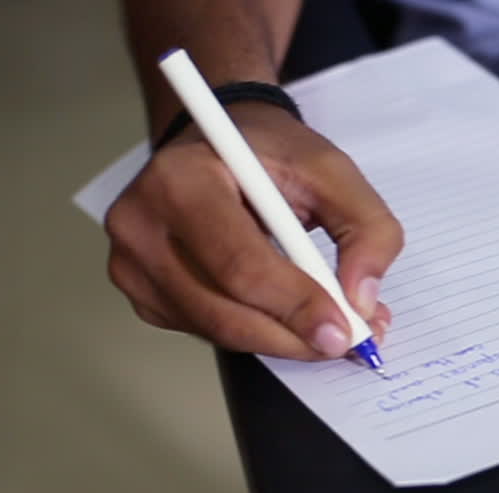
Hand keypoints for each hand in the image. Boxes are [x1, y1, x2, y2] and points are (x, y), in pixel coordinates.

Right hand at [105, 103, 400, 359]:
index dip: (296, 305)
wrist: (219, 145)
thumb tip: (361, 301)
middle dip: (295, 336)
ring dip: (283, 340)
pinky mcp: (144, 295)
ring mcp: (133, 266)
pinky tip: (286, 316)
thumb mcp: (331, 170)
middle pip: (225, 311)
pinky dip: (257, 334)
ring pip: (219, 332)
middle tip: (350, 342)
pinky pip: (208, 333)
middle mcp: (140, 224)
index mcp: (180, 180)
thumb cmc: (269, 154)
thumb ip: (366, 228)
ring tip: (331, 328)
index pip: (239, 264)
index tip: (344, 330)